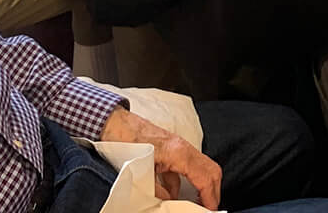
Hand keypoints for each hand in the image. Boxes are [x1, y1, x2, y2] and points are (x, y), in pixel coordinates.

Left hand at [100, 107, 221, 209]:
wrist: (115, 123)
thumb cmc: (127, 141)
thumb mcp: (142, 171)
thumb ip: (157, 189)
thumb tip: (168, 202)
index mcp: (179, 153)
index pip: (205, 177)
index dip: (210, 197)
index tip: (211, 210)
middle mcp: (183, 148)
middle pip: (210, 170)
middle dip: (212, 191)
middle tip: (208, 208)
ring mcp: (178, 148)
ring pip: (200, 169)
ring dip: (201, 187)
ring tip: (195, 204)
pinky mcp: (170, 150)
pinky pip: (185, 168)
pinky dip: (184, 183)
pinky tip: (173, 195)